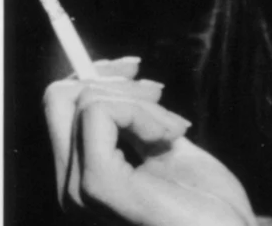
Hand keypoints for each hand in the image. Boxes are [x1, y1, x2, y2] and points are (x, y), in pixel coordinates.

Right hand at [43, 57, 256, 225]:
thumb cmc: (210, 203)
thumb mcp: (170, 149)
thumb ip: (141, 124)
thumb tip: (126, 84)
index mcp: (85, 178)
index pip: (60, 108)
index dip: (95, 76)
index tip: (134, 67)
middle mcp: (72, 186)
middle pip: (60, 98)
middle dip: (116, 81)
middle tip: (160, 95)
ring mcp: (80, 188)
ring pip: (86, 101)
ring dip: (142, 103)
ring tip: (176, 131)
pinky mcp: (98, 184)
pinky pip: (100, 113)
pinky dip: (141, 113)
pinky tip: (170, 138)